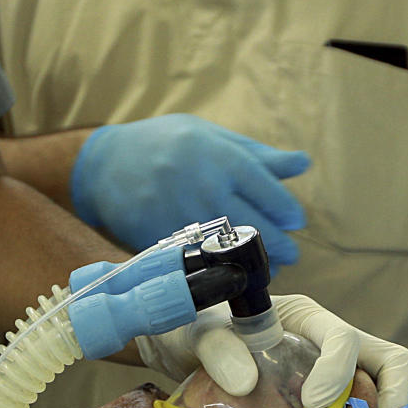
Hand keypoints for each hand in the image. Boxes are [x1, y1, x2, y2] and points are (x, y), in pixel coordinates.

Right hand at [70, 114, 309, 270]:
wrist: (104, 165)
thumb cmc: (166, 145)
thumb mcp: (211, 137)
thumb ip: (258, 155)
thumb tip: (303, 164)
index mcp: (217, 156)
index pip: (265, 188)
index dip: (286, 210)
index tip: (295, 221)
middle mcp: (200, 184)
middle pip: (253, 224)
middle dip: (279, 245)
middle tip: (291, 253)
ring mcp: (179, 214)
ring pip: (230, 249)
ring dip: (252, 263)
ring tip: (265, 266)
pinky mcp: (160, 239)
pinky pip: (199, 260)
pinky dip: (220, 269)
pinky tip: (232, 270)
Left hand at [135, 295, 407, 407]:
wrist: (181, 349)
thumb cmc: (192, 330)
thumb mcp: (195, 332)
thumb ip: (217, 349)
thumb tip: (247, 383)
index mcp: (305, 318)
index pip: (344, 339)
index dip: (337, 372)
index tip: (311, 403)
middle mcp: (328, 343)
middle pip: (387, 362)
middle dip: (392, 398)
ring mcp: (332, 372)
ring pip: (381, 391)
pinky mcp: (326, 400)